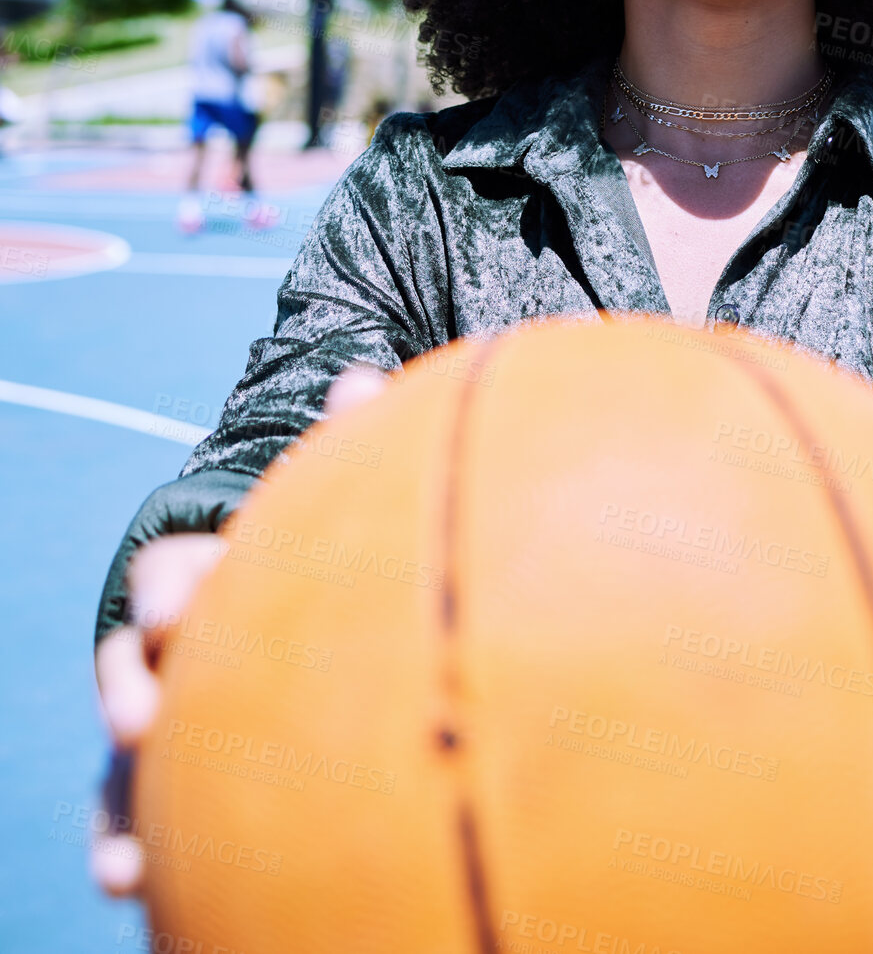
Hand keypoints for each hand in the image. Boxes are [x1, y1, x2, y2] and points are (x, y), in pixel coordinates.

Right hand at [90, 366, 388, 896]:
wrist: (312, 618)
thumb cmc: (321, 551)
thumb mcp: (335, 503)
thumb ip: (344, 450)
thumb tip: (359, 377)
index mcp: (217, 572)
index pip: (175, 573)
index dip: (172, 590)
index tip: (177, 618)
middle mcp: (180, 642)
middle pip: (138, 659)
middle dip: (136, 681)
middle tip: (146, 715)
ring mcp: (172, 706)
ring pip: (131, 743)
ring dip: (126, 787)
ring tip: (131, 849)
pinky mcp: (177, 770)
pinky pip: (145, 809)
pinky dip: (128, 843)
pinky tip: (136, 881)